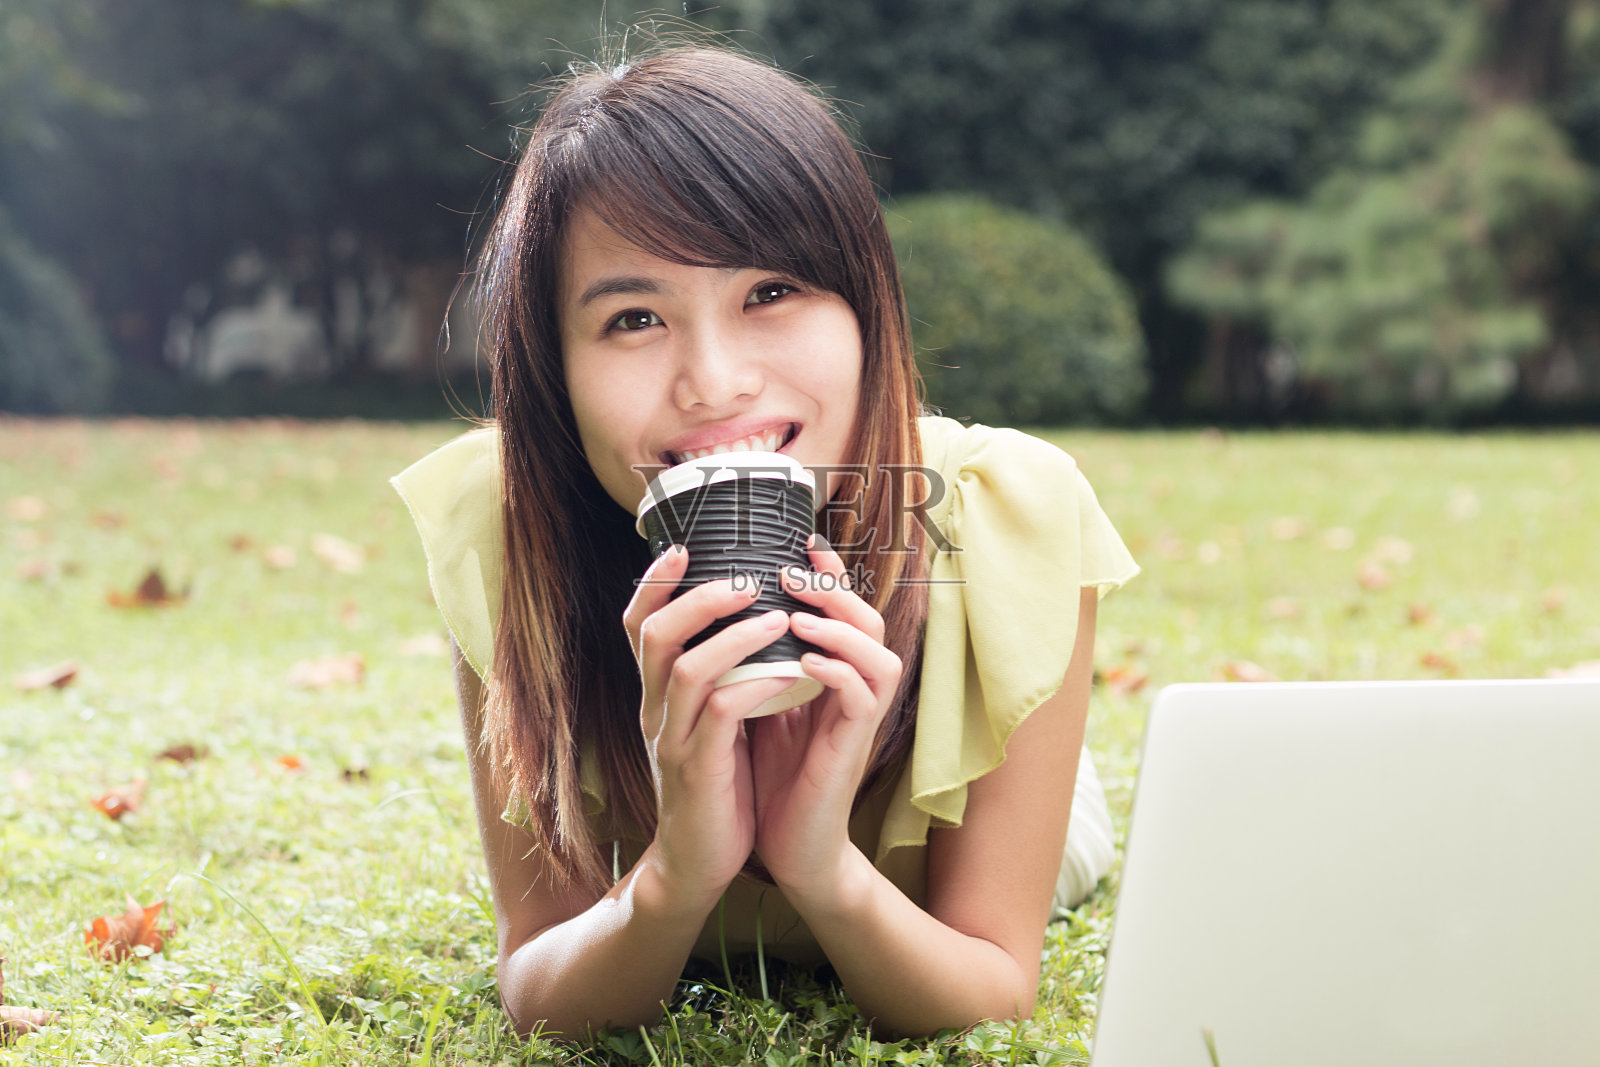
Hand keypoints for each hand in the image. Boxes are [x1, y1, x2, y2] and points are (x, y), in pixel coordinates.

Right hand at [623, 546, 796, 910]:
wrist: (698, 861)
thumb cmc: (716, 782)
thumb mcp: (712, 720)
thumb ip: (720, 674)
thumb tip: (752, 618)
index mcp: (658, 693)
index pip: (639, 625)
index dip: (655, 583)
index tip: (684, 547)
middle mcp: (655, 710)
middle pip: (654, 636)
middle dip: (697, 597)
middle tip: (743, 577)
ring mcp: (671, 740)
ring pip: (686, 670)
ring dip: (731, 636)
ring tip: (774, 616)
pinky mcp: (696, 771)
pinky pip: (719, 716)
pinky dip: (751, 686)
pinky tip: (784, 673)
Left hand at [748, 536, 902, 907]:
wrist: (784, 847)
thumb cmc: (768, 774)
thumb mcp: (755, 702)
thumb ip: (754, 659)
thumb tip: (720, 608)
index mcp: (831, 673)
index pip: (842, 609)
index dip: (828, 572)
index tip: (799, 541)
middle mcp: (853, 689)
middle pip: (870, 619)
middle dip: (835, 589)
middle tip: (792, 573)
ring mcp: (858, 718)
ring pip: (880, 653)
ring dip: (841, 627)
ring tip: (798, 614)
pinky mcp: (854, 748)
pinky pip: (864, 697)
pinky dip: (839, 673)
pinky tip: (806, 662)